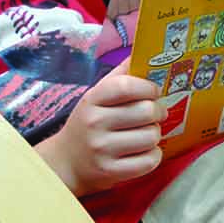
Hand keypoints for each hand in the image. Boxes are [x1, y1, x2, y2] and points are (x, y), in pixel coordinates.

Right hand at [36, 69, 164, 196]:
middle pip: (146, 111)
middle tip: (154, 114)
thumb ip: (119, 76)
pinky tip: (144, 152)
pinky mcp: (111, 172)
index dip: (148, 87)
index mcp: (92, 100)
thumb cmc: (87, 124)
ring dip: (155, 135)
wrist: (66, 163)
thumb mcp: (96, 97)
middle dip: (158, 112)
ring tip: (145, 134)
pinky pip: (150, 161)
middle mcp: (95, 123)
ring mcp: (102, 149)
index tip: (153, 92)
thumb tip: (143, 50)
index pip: (126, 86)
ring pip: (152, 136)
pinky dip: (154, 156)